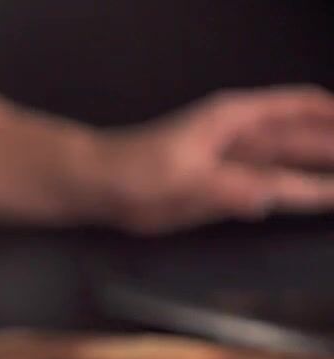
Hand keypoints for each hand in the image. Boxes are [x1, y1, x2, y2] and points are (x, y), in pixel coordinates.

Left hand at [96, 85, 333, 233]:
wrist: (99, 189)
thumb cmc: (135, 169)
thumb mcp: (182, 176)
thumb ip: (227, 187)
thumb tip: (268, 195)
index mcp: (235, 119)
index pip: (297, 108)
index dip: (331, 117)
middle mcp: (242, 138)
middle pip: (303, 139)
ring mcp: (235, 165)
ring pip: (291, 166)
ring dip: (322, 172)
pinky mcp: (225, 191)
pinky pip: (270, 191)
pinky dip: (295, 194)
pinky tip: (315, 200)